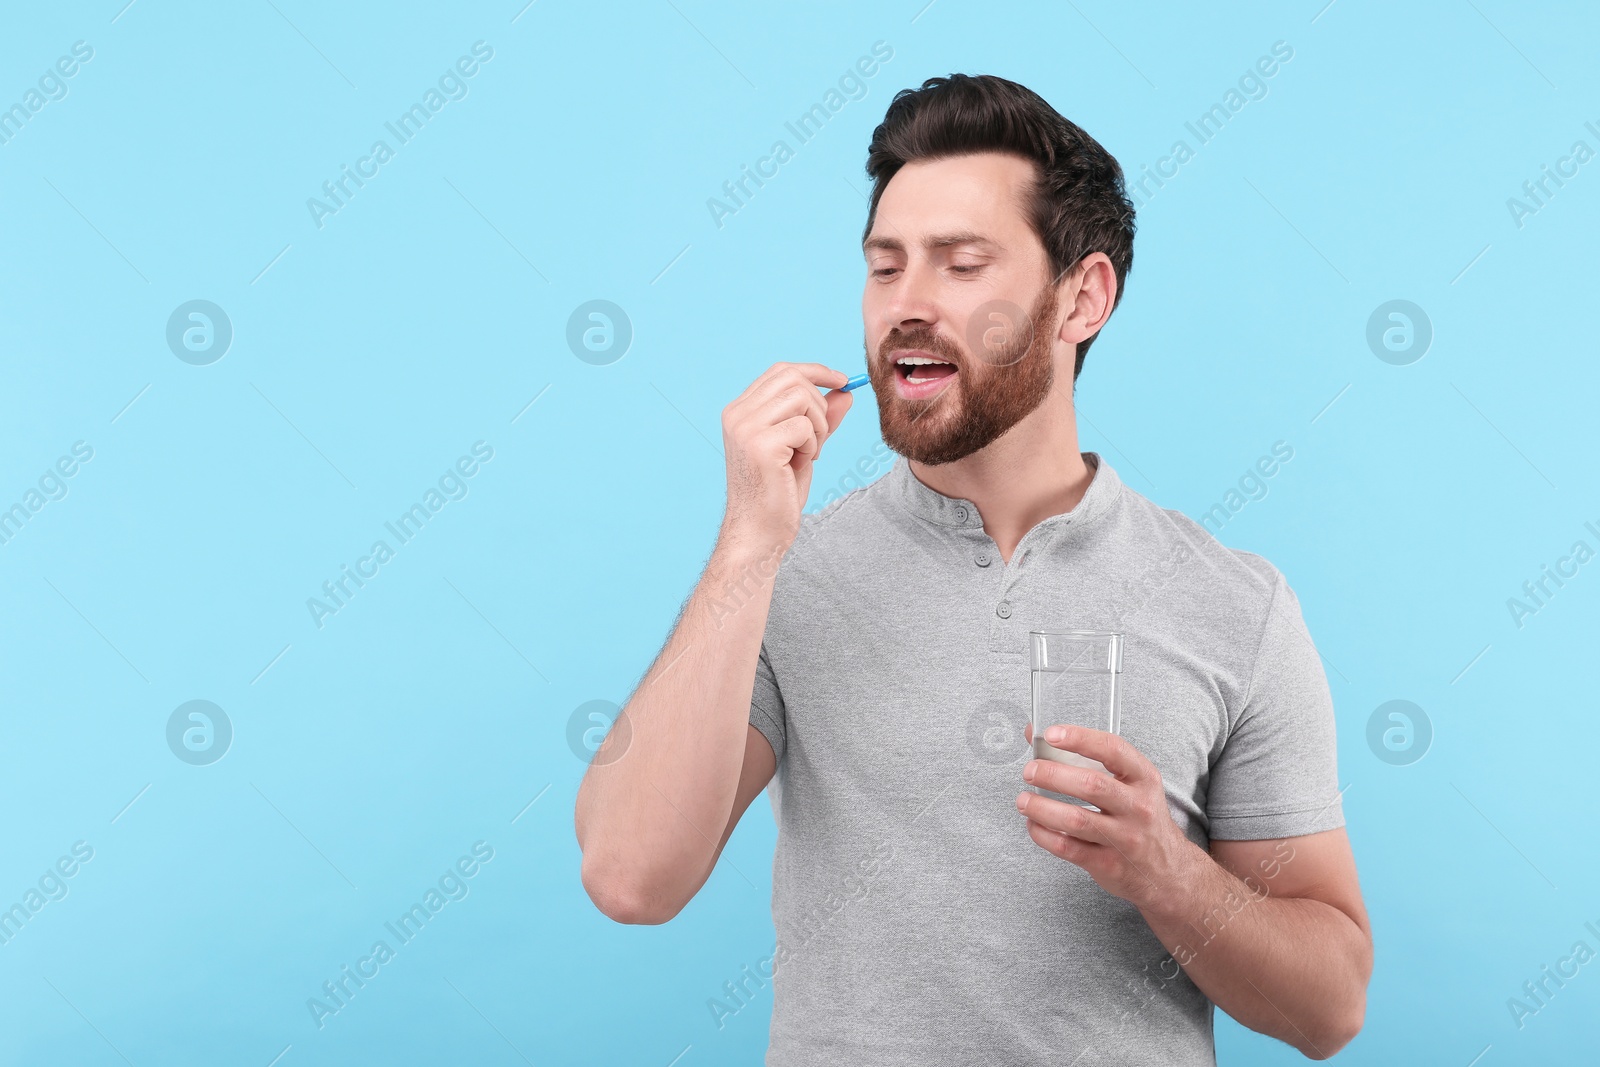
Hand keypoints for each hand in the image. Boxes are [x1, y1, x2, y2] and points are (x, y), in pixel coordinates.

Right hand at [720, 362, 851, 554]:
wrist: (760, 532)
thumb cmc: (777, 492)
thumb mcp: (803, 446)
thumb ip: (820, 418)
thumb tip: (845, 391)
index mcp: (739, 411)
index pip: (781, 371)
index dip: (815, 371)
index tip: (842, 380)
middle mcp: (737, 415)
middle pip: (793, 378)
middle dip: (820, 404)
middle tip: (819, 438)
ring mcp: (746, 428)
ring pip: (802, 398)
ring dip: (817, 426)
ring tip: (808, 453)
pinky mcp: (760, 445)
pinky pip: (804, 426)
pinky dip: (813, 445)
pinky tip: (800, 465)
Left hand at [1017, 723, 1202, 914]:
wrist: (1168, 871)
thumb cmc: (1141, 818)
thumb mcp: (1132, 785)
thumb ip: (1090, 759)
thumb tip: (1034, 734)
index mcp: (1144, 779)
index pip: (1113, 750)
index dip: (1080, 739)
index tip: (1051, 734)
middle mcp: (1138, 807)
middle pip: (1091, 785)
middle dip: (1052, 775)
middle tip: (1030, 770)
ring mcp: (1124, 838)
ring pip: (1076, 820)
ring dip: (1041, 807)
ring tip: (1023, 800)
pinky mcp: (1108, 864)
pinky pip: (1067, 848)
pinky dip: (1043, 835)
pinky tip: (1034, 824)